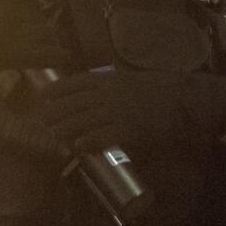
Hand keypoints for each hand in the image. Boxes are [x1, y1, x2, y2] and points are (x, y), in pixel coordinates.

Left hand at [38, 69, 225, 151]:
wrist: (184, 99)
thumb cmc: (160, 88)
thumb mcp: (131, 79)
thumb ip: (110, 84)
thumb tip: (91, 91)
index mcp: (110, 79)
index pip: (76, 83)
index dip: (57, 90)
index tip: (43, 96)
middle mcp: (110, 94)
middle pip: (74, 103)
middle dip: (55, 112)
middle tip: (41, 121)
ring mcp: (118, 112)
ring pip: (84, 120)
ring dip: (65, 128)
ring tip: (53, 135)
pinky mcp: (129, 130)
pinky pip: (103, 136)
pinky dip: (88, 140)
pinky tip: (77, 145)